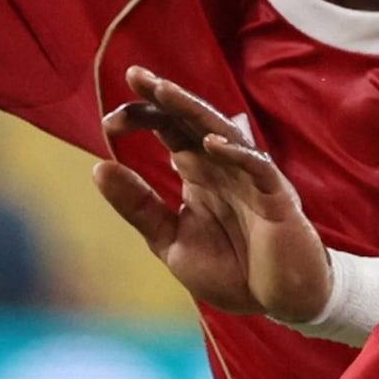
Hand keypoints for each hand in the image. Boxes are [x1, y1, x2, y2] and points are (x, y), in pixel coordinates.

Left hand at [97, 67, 331, 322]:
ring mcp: (251, 179)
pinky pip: (257, 168)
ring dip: (194, 111)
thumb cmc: (232, 271)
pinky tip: (211, 144)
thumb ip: (139, 207)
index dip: (141, 118)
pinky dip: (236, 154)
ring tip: (166, 92)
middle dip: (165, 98)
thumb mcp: (171, 241)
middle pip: (192, 121)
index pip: (168, 130)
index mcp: (198, 173)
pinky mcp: (277, 198)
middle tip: (135, 75)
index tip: (110, 122)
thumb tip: (97, 168)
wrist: (280, 303)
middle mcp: (223, 167)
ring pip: (222, 133)